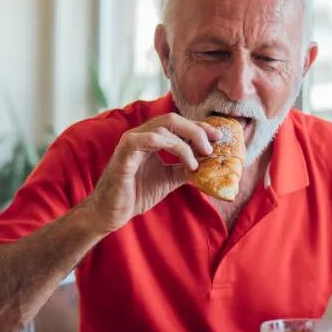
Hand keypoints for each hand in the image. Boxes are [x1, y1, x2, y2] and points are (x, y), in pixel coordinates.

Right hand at [87, 113, 221, 233]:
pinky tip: (187, 162)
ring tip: (199, 160)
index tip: (219, 137)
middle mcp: (141, 134)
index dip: (200, 127)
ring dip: (188, 142)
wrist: (112, 213)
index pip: (178, 124)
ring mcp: (132, 141)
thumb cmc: (136, 194)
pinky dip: (175, 147)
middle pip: (174, 119)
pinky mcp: (126, 152)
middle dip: (197, 130)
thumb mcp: (169, 179)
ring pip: (165, 126)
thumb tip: (209, 163)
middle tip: (212, 146)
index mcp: (150, 138)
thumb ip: (186, 168)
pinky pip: (151, 139)